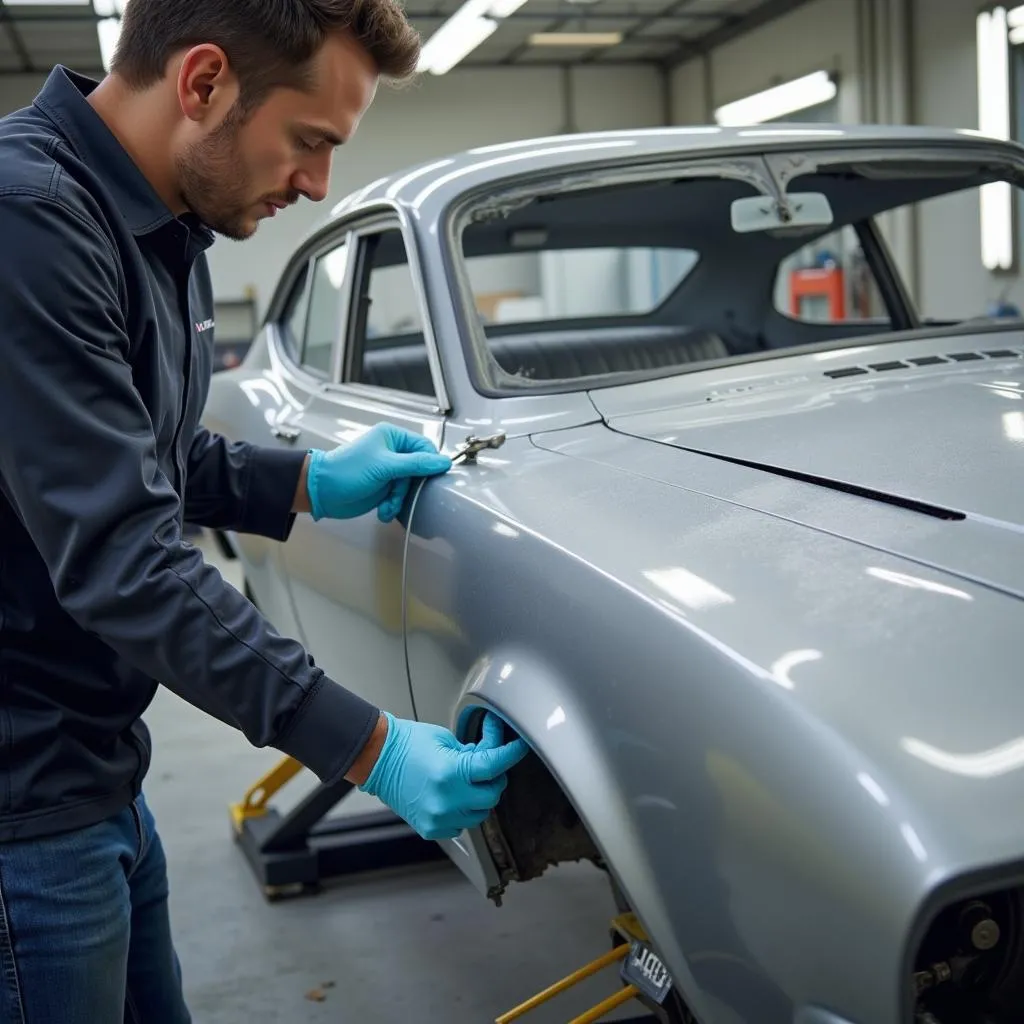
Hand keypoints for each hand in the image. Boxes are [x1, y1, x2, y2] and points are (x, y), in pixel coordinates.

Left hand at [306, 423, 451, 522]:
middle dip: (410, 487)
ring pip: (410, 487)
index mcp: (392, 437)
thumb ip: (416, 464)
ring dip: (399, 499)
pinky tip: (383, 510)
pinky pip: (400, 497)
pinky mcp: (384, 487)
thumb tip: (443, 462)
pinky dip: (393, 505)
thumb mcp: (384, 466)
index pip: (424, 447)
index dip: (429, 464)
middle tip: (399, 493)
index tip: (429, 479)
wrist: (322, 492)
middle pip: (419, 470)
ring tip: (387, 505)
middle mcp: (392, 452)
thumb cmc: (346, 471)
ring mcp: (388, 470)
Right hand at [358, 711, 529, 840]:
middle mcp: (447, 799)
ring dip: (480, 797)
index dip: (512, 754)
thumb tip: (494, 755)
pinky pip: (462, 825)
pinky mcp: (432, 828)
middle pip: (492, 795)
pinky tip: (453, 796)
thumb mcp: (447, 739)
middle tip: (486, 765)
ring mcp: (439, 817)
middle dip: (493, 779)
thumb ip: (474, 752)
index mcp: (451, 772)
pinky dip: (463, 811)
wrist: (378, 759)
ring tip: (465, 781)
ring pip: (480, 814)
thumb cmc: (408, 744)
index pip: (495, 766)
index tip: (520, 747)